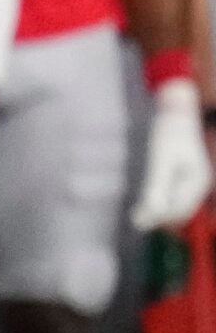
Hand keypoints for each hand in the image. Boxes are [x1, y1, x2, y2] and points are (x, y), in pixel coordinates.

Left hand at [134, 80, 212, 229]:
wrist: (176, 111)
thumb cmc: (169, 133)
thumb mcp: (160, 161)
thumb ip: (156, 189)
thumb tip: (149, 215)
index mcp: (196, 182)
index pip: (179, 211)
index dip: (158, 219)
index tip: (136, 221)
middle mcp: (199, 184)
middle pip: (180, 212)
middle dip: (159, 218)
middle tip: (134, 220)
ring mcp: (194, 181)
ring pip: (177, 206)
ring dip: (159, 212)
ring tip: (137, 215)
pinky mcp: (185, 176)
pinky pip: (174, 196)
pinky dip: (160, 202)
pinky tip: (145, 202)